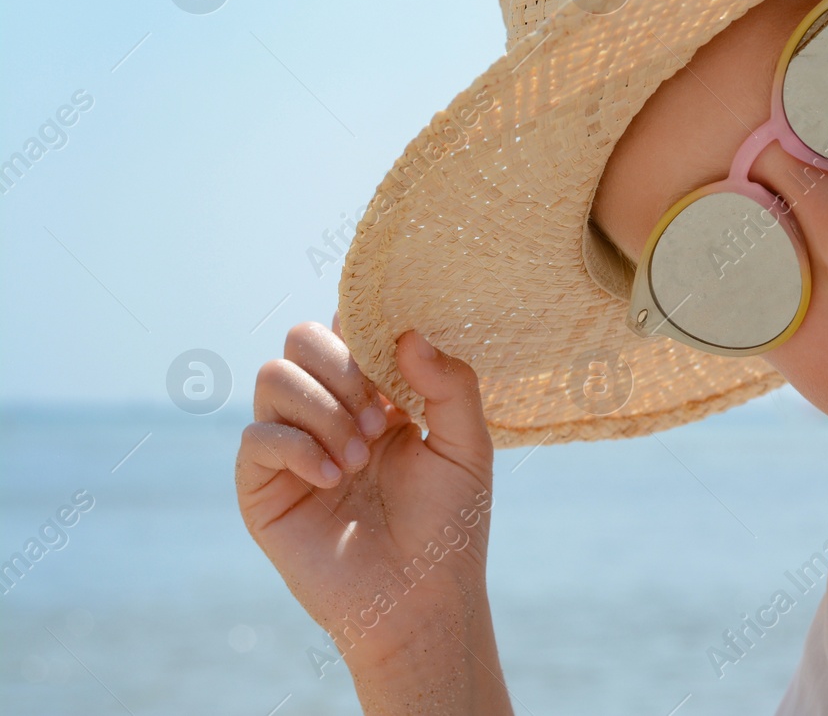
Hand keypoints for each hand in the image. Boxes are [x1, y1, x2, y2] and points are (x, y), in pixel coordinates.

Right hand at [235, 317, 508, 707]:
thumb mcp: (468, 446)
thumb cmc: (448, 526)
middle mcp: (328, 412)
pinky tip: (335, 479)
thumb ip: (450, 383)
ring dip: (324, 409)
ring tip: (361, 458)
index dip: (365, 329)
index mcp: (376, 395)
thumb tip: (406, 333)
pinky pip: (256, 436)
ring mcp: (292, 447)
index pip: (350, 329)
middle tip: (382, 423)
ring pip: (274, 376)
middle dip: (343, 369)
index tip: (394, 361)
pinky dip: (298, 447)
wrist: (419, 601)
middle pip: (302, 338)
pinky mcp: (262, 487)